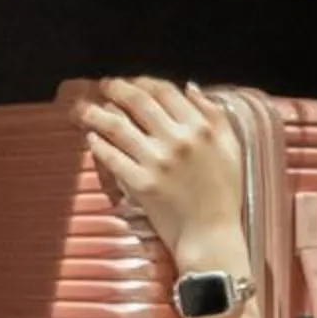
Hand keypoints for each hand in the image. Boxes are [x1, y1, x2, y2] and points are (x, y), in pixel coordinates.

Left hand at [76, 77, 248, 268]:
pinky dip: (98, 145)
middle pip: (138, 103)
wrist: (211, 236)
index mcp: (201, 128)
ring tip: (85, 108)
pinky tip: (91, 138)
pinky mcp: (140, 184)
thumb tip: (190, 88)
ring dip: (97, 113)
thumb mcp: (231, 148)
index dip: (144, 82)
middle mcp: (178, 140)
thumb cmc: (223, 195)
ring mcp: (157, 162)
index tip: (133, 82)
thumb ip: (214, 115)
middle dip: (117, 90)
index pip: (165, 92)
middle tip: (104, 86)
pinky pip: (112, 157)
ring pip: (118, 127)